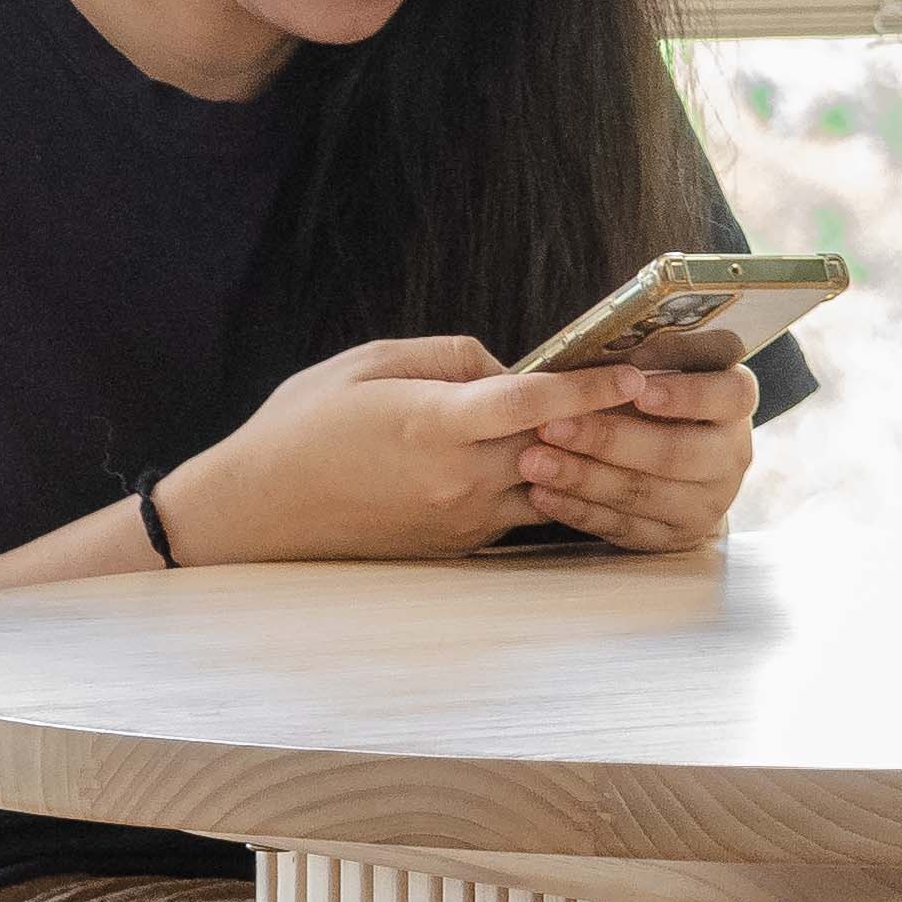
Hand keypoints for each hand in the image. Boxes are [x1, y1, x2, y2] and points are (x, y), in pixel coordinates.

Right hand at [166, 335, 665, 567]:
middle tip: (644, 389)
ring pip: (550, 485)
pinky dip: (546, 484)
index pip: (531, 402)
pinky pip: (522, 510)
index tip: (633, 372)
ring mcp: (462, 518)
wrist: (257, 512)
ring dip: (579, 458)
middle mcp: (458, 479)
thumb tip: (508, 369)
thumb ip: (450, 358)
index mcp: (434, 425)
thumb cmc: (303, 425)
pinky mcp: (459, 543)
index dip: (589, 385)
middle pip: (555, 444)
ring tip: (616, 427)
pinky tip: (562, 459)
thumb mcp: (368, 363)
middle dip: (598, 418)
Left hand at [507, 352, 760, 557]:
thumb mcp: (661, 373)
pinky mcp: (674, 536)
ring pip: (644, 493)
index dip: (688, 395)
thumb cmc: (655, 401)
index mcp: (736, 403)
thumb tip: (589, 359)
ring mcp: (706, 503)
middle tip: (553, 426)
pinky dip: (578, 510)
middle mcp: (732, 456)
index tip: (640, 391)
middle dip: (608, 440)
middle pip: (677, 453)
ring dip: (583, 477)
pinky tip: (543, 494)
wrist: (675, 462)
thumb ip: (637, 366)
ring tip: (533, 461)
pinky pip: (623, 527)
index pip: (730, 396)